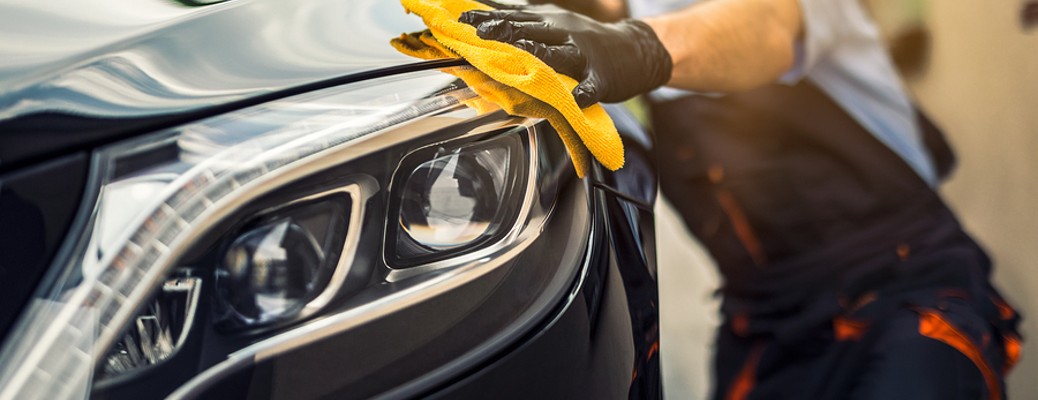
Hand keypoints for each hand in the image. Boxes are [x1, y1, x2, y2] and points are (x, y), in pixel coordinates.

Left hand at [460, 4, 671, 107]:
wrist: (633, 50)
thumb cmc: (584, 42)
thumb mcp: (554, 25)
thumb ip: (525, 26)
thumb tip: (486, 23)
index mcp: (550, 21)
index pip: (514, 17)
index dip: (488, 18)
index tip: (463, 21)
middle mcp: (564, 34)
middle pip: (531, 30)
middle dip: (505, 31)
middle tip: (480, 34)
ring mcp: (582, 56)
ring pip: (558, 55)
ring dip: (538, 55)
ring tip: (521, 58)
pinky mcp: (601, 78)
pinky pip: (591, 86)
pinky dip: (582, 93)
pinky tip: (575, 98)